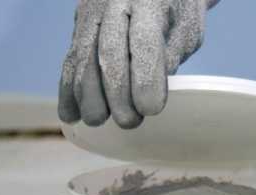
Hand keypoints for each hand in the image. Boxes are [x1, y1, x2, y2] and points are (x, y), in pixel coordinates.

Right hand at [59, 0, 218, 128]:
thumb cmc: (178, 12)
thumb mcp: (186, 30)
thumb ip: (170, 54)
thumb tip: (149, 89)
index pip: (144, 40)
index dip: (145, 78)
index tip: (150, 109)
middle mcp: (115, 0)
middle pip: (109, 51)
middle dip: (116, 93)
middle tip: (129, 121)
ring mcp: (92, 12)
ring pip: (83, 57)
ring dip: (87, 95)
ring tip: (98, 120)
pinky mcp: (79, 25)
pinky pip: (70, 59)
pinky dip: (68, 89)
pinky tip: (71, 113)